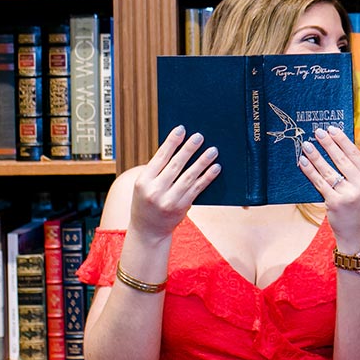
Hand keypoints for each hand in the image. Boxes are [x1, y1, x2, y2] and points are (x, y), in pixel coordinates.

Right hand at [130, 126, 220, 241]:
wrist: (148, 230)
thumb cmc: (147, 202)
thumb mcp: (144, 185)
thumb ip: (158, 170)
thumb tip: (180, 148)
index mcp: (143, 181)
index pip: (160, 157)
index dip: (171, 142)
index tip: (181, 129)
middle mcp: (155, 191)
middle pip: (176, 165)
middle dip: (189, 149)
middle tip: (200, 136)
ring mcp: (169, 200)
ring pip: (189, 177)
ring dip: (203, 162)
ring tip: (213, 150)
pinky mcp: (182, 207)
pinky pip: (197, 189)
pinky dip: (207, 178)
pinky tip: (215, 168)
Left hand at [299, 126, 359, 251]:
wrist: (359, 237)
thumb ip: (355, 173)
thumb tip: (338, 150)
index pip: (356, 155)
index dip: (343, 140)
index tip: (333, 129)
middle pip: (342, 160)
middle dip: (328, 144)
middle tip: (318, 131)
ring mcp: (348, 195)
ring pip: (329, 170)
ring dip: (316, 155)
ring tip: (307, 145)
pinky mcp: (334, 203)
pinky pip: (319, 183)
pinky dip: (310, 171)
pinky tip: (303, 162)